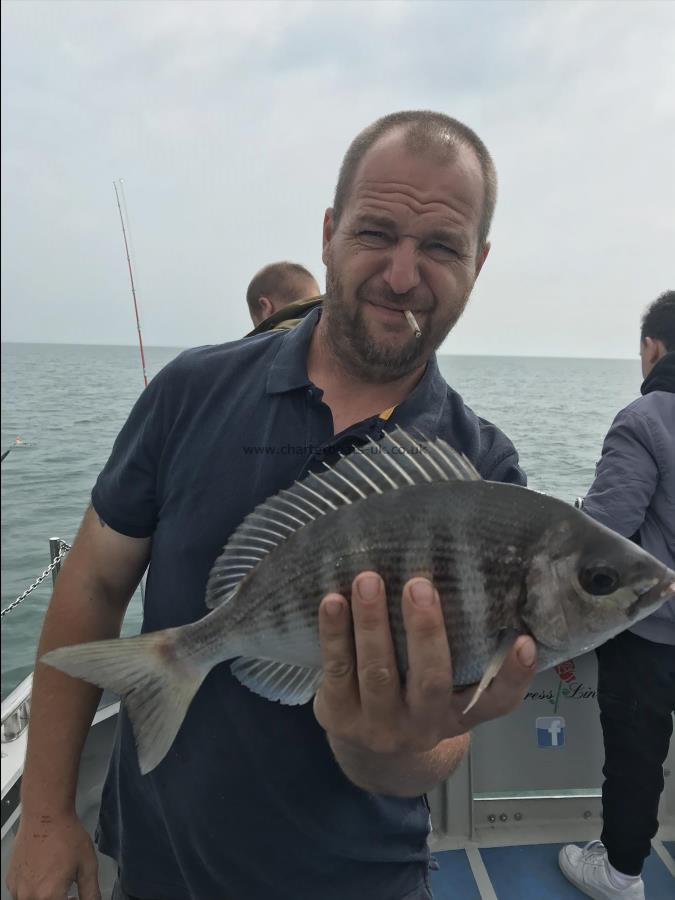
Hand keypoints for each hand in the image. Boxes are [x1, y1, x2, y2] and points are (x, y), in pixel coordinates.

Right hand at [6, 811, 100, 899]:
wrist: (45, 816)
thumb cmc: (65, 835)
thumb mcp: (87, 865)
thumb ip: (90, 891)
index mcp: (50, 896)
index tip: (75, 896)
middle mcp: (30, 896)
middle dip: (60, 899)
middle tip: (69, 891)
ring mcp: (17, 890)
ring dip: (45, 896)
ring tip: (55, 879)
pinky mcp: (11, 881)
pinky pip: (22, 894)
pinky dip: (33, 890)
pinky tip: (43, 874)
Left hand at [313, 572, 535, 756]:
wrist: (369, 755)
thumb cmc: (416, 700)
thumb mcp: (447, 693)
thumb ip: (465, 657)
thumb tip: (483, 586)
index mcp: (458, 715)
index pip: (496, 702)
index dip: (514, 676)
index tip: (524, 641)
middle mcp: (422, 726)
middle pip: (429, 680)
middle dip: (424, 631)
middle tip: (419, 585)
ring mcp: (378, 724)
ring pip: (377, 672)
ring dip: (372, 623)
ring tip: (369, 581)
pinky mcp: (337, 715)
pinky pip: (337, 670)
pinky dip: (333, 633)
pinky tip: (333, 600)